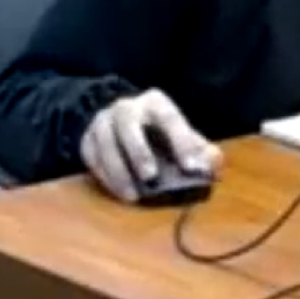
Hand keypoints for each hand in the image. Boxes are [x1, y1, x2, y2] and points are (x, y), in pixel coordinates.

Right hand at [79, 90, 216, 202]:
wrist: (119, 120)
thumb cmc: (158, 131)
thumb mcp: (181, 134)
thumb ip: (200, 149)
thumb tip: (212, 163)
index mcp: (156, 103)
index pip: (169, 118)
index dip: (181, 141)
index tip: (192, 167)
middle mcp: (126, 107)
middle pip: (127, 123)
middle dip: (138, 150)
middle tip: (151, 176)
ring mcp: (103, 122)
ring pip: (104, 141)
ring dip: (118, 169)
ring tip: (132, 195)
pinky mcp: (87, 138)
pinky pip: (91, 156)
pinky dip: (104, 176)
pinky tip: (119, 191)